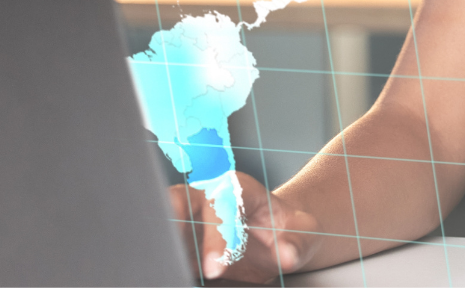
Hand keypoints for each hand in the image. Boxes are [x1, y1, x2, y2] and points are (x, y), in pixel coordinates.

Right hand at [169, 171, 321, 283]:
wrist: (278, 238)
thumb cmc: (288, 229)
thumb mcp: (304, 233)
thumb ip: (298, 243)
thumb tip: (286, 253)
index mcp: (235, 189)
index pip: (219, 204)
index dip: (215, 236)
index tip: (216, 268)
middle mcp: (206, 199)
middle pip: (175, 203)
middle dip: (169, 227)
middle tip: (171, 261)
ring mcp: (189, 221)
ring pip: (162, 225)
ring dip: (160, 246)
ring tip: (162, 270)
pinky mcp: (181, 245)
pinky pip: (164, 250)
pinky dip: (163, 261)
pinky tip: (166, 274)